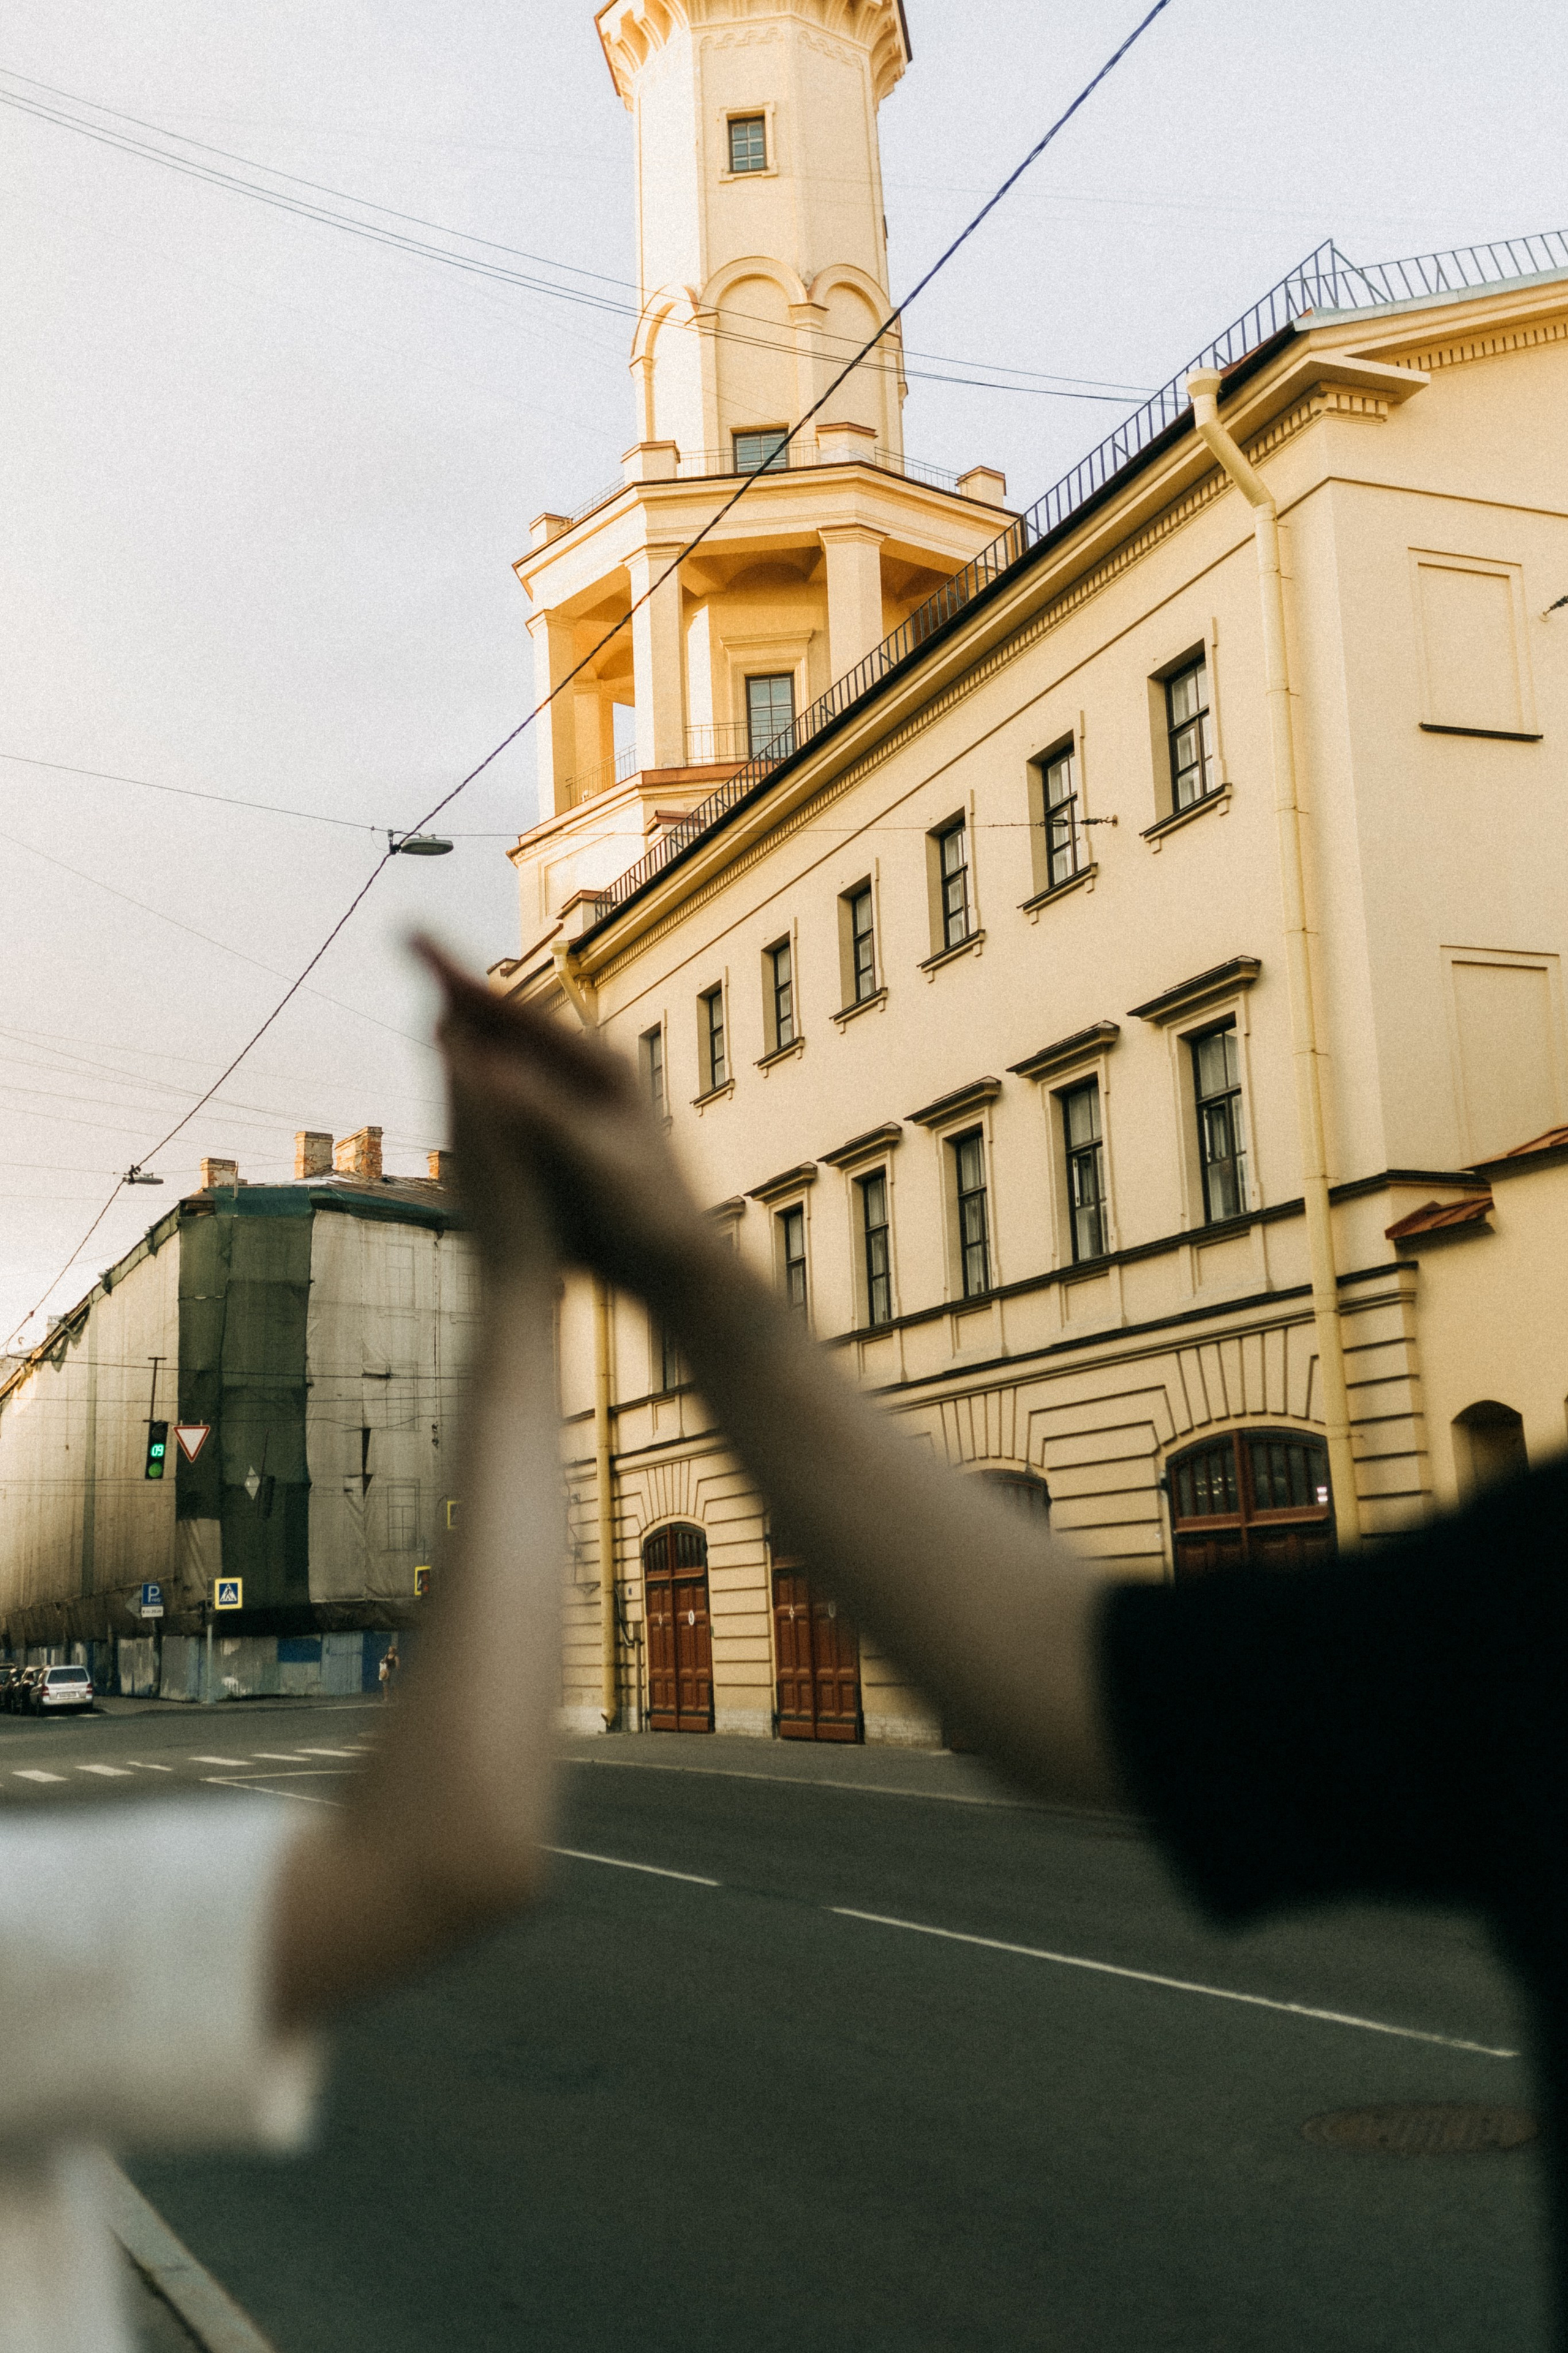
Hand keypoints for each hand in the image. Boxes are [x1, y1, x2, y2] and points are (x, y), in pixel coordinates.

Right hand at [414, 936, 717, 1302]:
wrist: (682, 1264)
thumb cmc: (645, 1217)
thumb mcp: (592, 1164)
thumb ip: (544, 1115)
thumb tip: (492, 1070)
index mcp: (602, 1067)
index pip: (520, 1014)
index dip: (463, 982)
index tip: (420, 952)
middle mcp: (597, 1069)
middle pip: (517, 1018)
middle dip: (462, 985)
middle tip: (412, 943)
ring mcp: (589, 1093)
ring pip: (520, 1046)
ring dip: (474, 1020)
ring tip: (427, 990)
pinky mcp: (580, 1121)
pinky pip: (524, 1078)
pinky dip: (489, 1062)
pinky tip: (465, 1061)